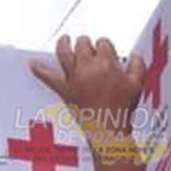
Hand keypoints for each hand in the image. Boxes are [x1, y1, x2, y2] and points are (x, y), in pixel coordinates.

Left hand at [29, 35, 145, 141]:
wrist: (108, 131)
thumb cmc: (121, 110)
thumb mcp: (137, 85)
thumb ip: (137, 66)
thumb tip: (136, 55)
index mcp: (107, 62)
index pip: (103, 43)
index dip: (104, 46)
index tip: (105, 51)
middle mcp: (88, 66)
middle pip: (83, 43)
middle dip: (86, 43)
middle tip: (88, 47)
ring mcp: (74, 77)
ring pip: (64, 51)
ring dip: (64, 43)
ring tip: (64, 40)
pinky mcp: (64, 89)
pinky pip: (47, 76)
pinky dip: (39, 69)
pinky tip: (33, 64)